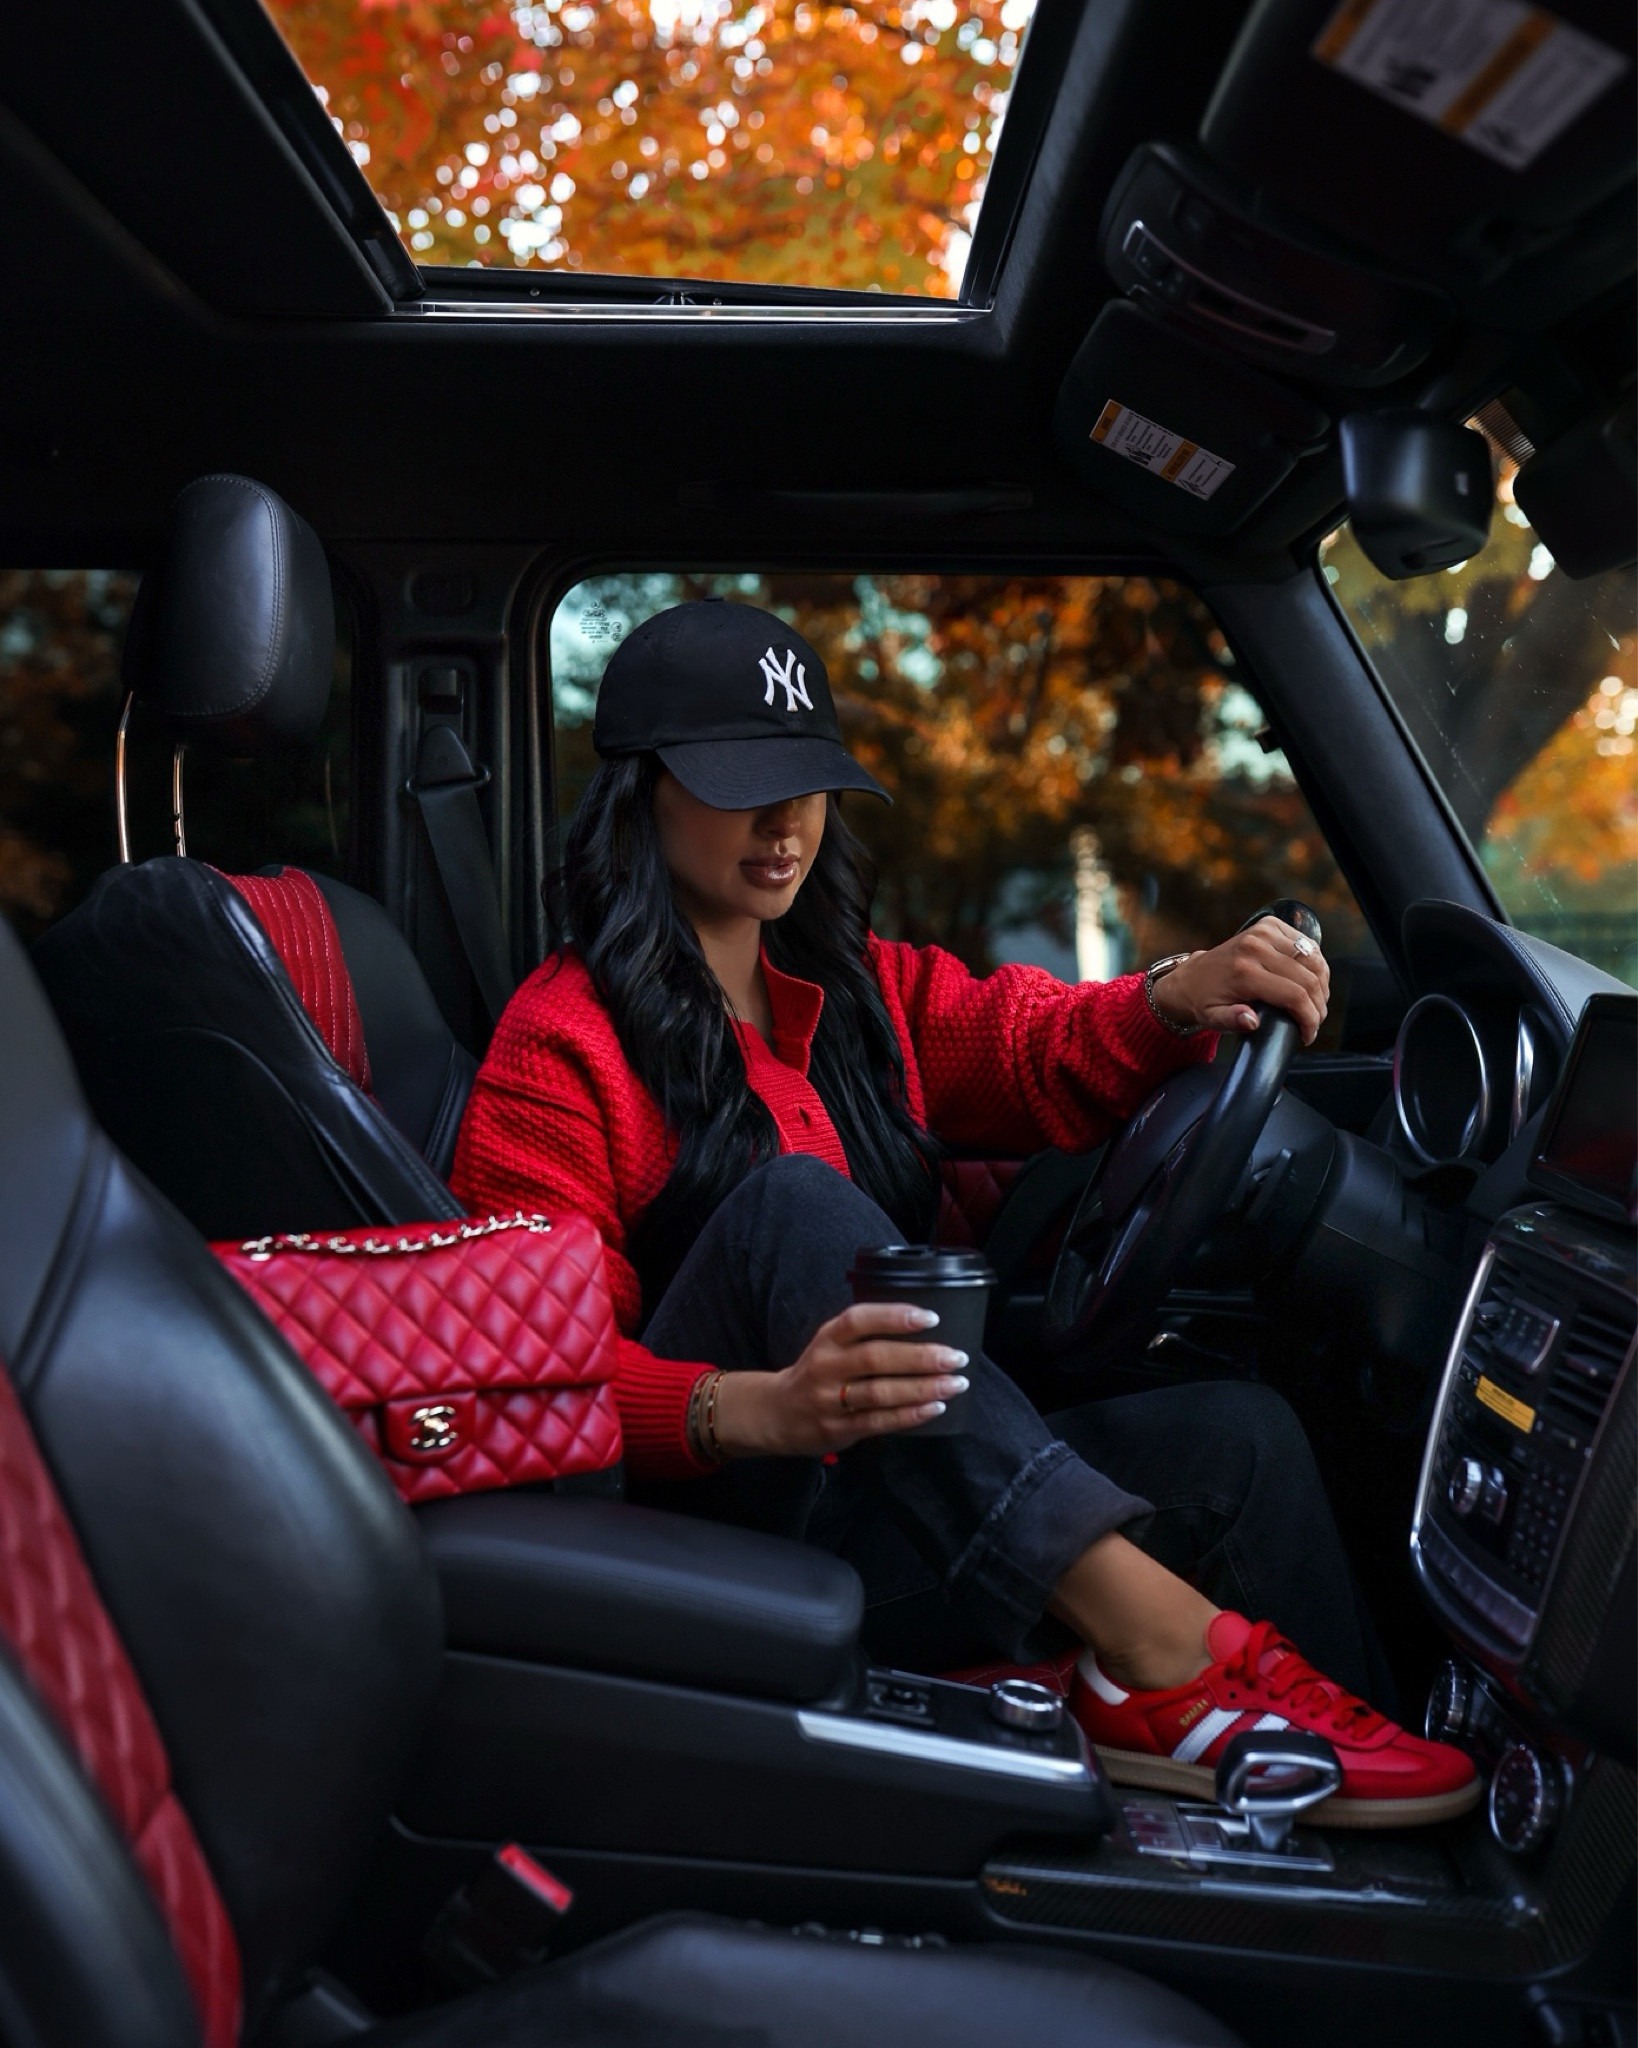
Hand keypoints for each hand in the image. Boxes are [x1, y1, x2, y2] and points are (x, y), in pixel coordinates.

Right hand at [711, 1302, 969, 1458]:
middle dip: (921, 1357)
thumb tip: (924, 1329)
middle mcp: (826, 1366)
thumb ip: (865, 1336)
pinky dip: (910, 1415)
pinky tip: (935, 1408)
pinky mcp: (838, 1429)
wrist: (777, 1413)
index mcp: (827, 1338)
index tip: (931, 1317)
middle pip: (876, 1358)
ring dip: (923, 1388)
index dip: (895, 1316)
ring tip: (955, 1384)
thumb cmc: (818, 1372)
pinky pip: (879, 1421)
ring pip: (880, 1392)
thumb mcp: (830, 1345)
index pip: (859, 1320)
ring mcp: (830, 1400)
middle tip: (956, 1357)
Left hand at [1150, 918, 1330, 1045]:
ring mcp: (1264, 932)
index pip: (1295, 995)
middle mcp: (1255, 948)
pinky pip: (1307, 945)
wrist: (1191, 978)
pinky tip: (1311, 982)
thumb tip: (1251, 1021)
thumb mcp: (1212, 1018)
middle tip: (1314, 1022)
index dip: (1310, 1018)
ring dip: (1322, 985)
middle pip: (1309, 978)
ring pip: (1314, 960)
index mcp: (1244, 972)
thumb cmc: (1205, 1002)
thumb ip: (1232, 1020)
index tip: (1308, 1035)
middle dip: (1318, 1005)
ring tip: (1314, 1005)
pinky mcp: (1269, 925)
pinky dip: (1316, 965)